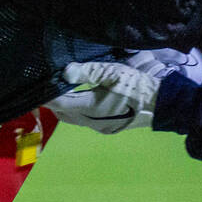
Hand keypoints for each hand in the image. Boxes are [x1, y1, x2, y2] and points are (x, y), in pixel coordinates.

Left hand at [48, 49, 201, 133]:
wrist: (162, 104)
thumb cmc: (138, 86)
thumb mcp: (113, 72)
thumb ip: (88, 72)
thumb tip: (65, 72)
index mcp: (91, 109)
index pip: (61, 103)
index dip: (48, 95)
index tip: (38, 86)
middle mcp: (92, 122)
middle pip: (64, 114)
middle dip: (54, 103)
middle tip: (48, 87)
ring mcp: (101, 128)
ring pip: (74, 119)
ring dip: (66, 108)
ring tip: (62, 91)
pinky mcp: (108, 128)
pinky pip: (85, 121)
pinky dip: (78, 111)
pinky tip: (81, 99)